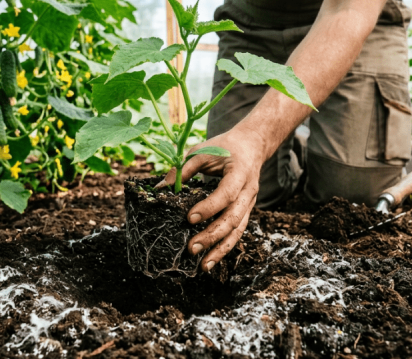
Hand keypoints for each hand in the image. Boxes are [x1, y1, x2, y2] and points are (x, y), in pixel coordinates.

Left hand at [157, 127, 266, 271]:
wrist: (252, 145)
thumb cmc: (224, 147)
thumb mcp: (202, 151)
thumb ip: (183, 169)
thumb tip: (160, 189)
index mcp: (240, 173)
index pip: (227, 193)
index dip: (210, 207)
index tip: (189, 218)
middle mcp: (248, 192)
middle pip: (233, 218)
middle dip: (212, 235)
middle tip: (191, 247)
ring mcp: (249, 204)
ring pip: (238, 231)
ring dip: (220, 249)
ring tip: (203, 265)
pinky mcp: (246, 212)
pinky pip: (237, 232)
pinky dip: (224, 247)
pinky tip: (211, 259)